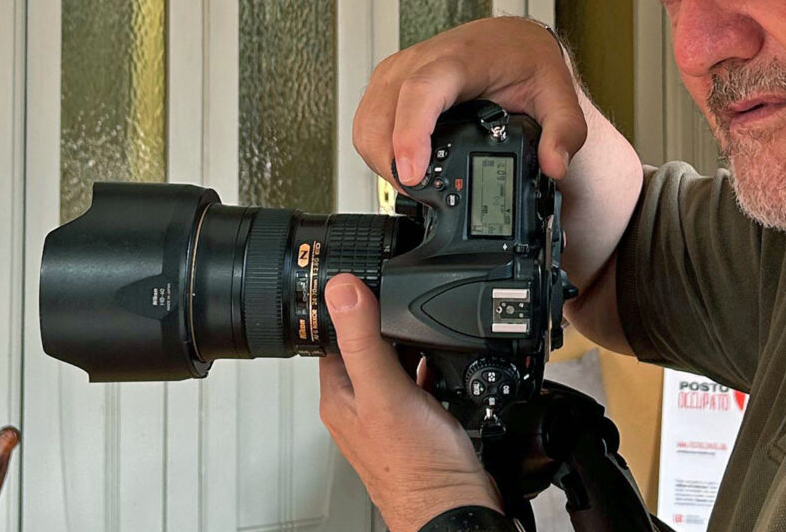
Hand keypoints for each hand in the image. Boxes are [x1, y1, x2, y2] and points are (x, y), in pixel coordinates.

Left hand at [319, 274, 503, 530]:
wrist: (453, 506)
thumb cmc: (417, 466)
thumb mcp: (386, 390)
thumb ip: (362, 337)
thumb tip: (340, 288)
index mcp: (339, 397)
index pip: (331, 337)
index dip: (347, 307)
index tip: (364, 280)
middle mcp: (359, 407)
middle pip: (364, 347)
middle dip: (384, 324)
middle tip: (405, 303)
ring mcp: (387, 417)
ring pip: (391, 364)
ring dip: (408, 346)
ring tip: (427, 334)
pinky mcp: (415, 425)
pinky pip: (417, 383)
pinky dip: (428, 368)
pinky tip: (443, 368)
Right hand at [353, 17, 586, 188]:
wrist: (512, 40)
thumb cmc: (527, 61)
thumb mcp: (557, 94)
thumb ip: (564, 132)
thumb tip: (554, 165)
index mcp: (460, 59)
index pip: (422, 92)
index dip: (410, 135)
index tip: (413, 174)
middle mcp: (420, 61)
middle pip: (383, 116)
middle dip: (393, 164)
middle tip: (425, 196)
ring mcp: (398, 71)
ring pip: (367, 123)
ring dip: (381, 161)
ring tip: (416, 185)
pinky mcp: (387, 82)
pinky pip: (365, 121)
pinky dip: (376, 151)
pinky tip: (402, 165)